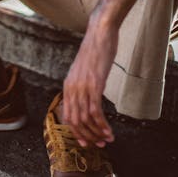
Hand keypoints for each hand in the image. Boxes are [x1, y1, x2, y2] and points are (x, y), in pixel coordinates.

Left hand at [62, 0, 137, 147]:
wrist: (100, 31)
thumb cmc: (96, 49)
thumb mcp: (84, 69)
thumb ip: (83, 83)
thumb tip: (88, 97)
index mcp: (68, 85)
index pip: (68, 116)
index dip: (77, 132)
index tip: (88, 141)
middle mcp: (72, 87)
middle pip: (75, 121)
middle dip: (88, 136)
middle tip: (100, 145)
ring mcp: (82, 86)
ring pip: (86, 119)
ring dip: (97, 133)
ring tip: (108, 140)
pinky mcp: (94, 84)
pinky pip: (96, 112)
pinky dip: (102, 125)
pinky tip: (110, 131)